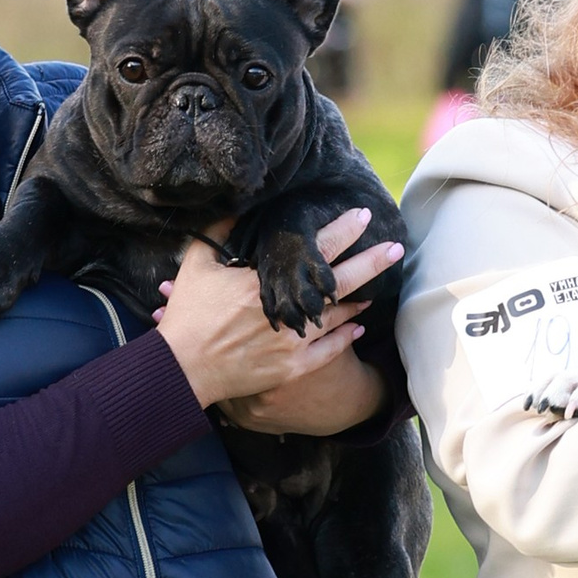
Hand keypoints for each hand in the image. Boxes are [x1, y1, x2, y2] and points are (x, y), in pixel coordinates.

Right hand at [157, 209, 394, 410]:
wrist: (181, 367)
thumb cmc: (187, 316)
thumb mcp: (196, 265)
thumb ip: (217, 233)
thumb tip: (236, 208)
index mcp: (266, 280)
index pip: (316, 248)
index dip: (342, 230)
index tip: (363, 216)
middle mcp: (287, 308)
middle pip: (341, 281)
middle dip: (372, 261)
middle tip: (395, 248)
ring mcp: (292, 341)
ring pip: (338, 317)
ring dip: (359, 302)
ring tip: (377, 291)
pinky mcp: (291, 369)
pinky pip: (327, 353)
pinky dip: (345, 339)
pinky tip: (359, 329)